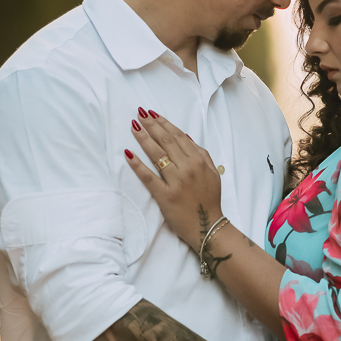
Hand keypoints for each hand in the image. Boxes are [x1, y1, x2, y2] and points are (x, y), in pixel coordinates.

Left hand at [124, 109, 221, 248]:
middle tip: (139, 114)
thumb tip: (185, 137)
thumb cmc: (210, 199)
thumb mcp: (213, 173)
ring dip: (143, 138)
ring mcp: (175, 182)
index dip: (164, 123)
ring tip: (134, 126)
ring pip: (156, 155)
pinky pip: (148, 177)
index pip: (178, 136)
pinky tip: (128, 154)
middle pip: (166, 141)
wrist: (208, 226)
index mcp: (198, 161)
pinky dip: (137, 165)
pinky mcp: (164, 196)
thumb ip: (201, 154)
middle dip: (151, 125)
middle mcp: (187, 168)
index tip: (152, 114)